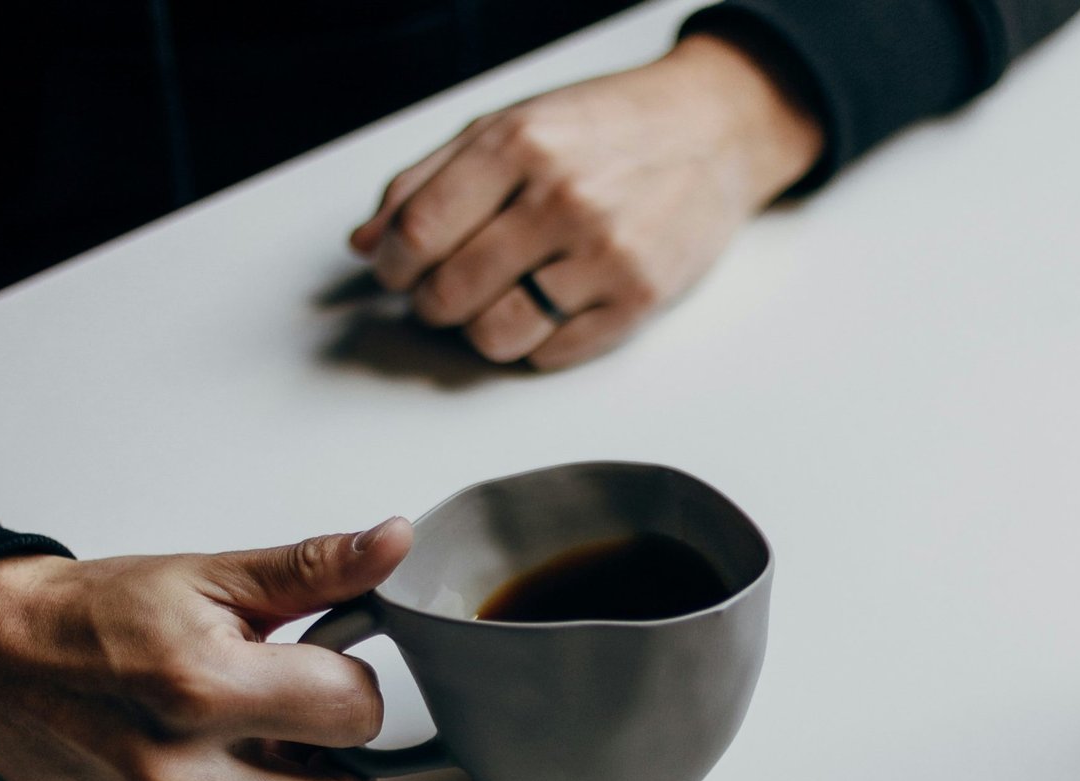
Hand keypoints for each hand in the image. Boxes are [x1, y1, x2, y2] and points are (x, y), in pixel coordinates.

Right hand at [0, 517, 414, 780]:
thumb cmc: (100, 618)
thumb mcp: (212, 578)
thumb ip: (316, 569)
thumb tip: (391, 543)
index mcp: (202, 685)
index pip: (354, 713)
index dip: (353, 688)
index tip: (326, 673)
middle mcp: (177, 769)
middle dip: (343, 770)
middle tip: (307, 729)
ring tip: (247, 742)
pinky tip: (204, 770)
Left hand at [349, 32, 822, 369]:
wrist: (712, 131)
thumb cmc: (606, 129)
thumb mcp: (510, 125)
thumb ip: (429, 179)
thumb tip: (366, 242)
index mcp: (519, 144)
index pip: (419, 232)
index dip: (394, 265)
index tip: (396, 271)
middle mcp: (562, 199)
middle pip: (451, 293)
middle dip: (430, 305)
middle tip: (439, 294)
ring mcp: (604, 255)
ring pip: (497, 336)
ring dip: (478, 333)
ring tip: (490, 306)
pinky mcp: (638, 300)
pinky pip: (552, 355)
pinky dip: (532, 344)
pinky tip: (542, 311)